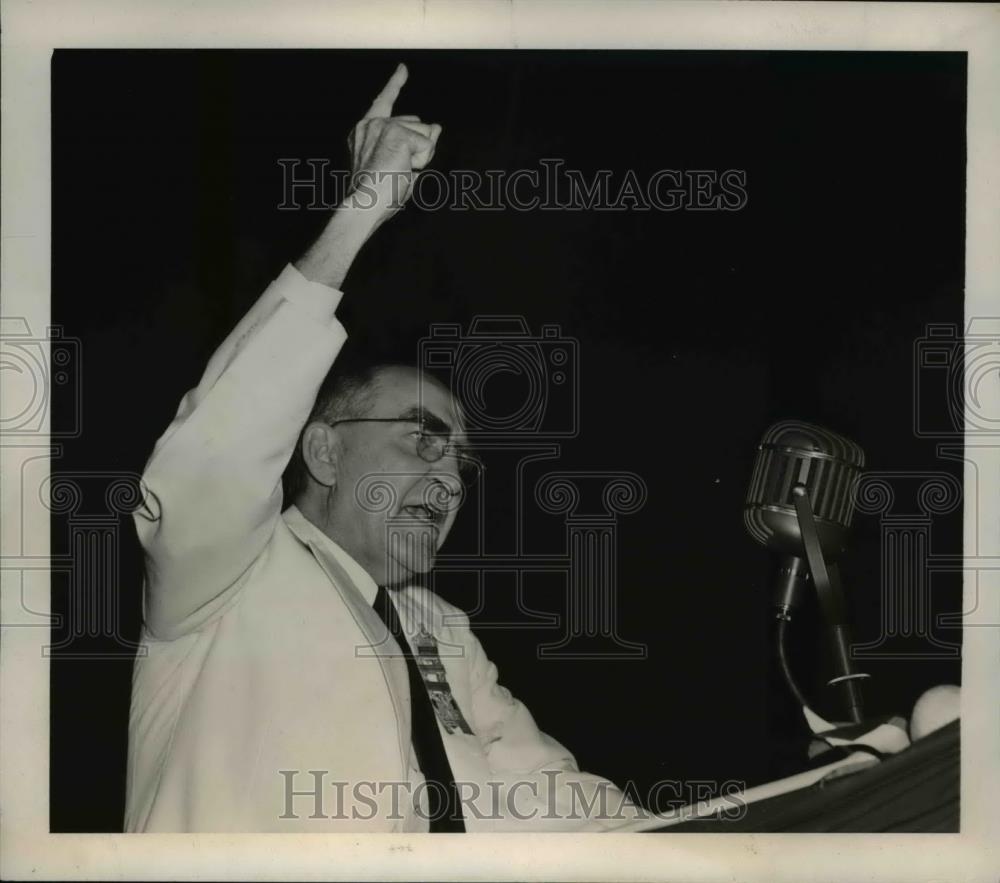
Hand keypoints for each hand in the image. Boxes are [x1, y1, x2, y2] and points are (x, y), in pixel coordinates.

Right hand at [344, 63, 441, 222]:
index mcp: (366, 131)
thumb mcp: (399, 166)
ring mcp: (383, 125)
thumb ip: (416, 145)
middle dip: (420, 150)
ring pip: (425, 136)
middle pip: (417, 126)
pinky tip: (402, 170)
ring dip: (420, 159)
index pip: (385, 101)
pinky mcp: (396, 132)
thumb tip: (437, 126)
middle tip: (398, 172)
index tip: (404, 68)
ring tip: (398, 173)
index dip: (395, 84)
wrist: (364, 204)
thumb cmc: (378, 194)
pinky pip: (427, 146)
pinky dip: (421, 162)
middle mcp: (372, 123)